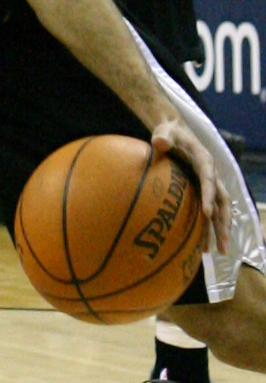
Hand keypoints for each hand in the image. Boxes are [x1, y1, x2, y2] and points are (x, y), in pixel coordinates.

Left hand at [150, 117, 230, 253]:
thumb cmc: (169, 132)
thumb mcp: (165, 131)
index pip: (209, 179)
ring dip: (221, 229)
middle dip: (224, 222)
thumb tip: (159, 142)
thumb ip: (162, 137)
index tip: (207, 213)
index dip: (209, 196)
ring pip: (221, 209)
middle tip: (221, 243)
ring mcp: (210, 183)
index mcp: (204, 160)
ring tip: (219, 251)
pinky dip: (211, 226)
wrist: (175, 130)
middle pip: (222, 200)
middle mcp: (212, 174)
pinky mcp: (204, 189)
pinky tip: (205, 244)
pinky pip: (211, 210)